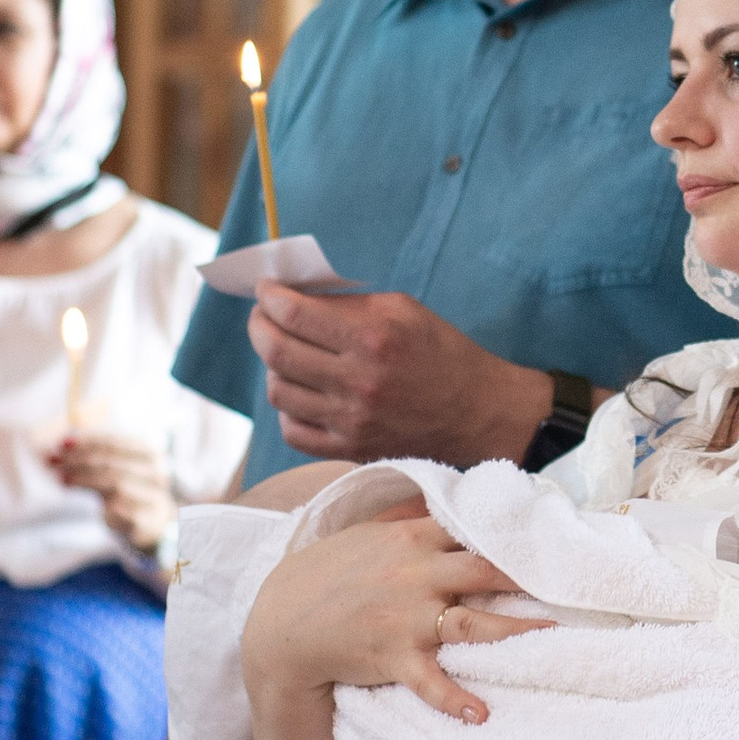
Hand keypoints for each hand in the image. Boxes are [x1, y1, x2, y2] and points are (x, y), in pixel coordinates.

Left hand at [49, 429, 173, 554]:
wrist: (155, 524)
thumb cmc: (131, 491)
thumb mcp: (116, 469)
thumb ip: (94, 457)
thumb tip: (61, 445)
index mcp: (148, 453)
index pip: (114, 443)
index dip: (87, 441)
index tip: (62, 443)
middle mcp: (154, 472)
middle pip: (111, 463)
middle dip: (79, 460)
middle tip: (55, 461)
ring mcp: (153, 496)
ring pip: (115, 484)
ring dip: (84, 479)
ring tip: (62, 478)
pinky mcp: (147, 521)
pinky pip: (122, 511)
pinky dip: (105, 508)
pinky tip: (91, 505)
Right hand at [243, 509, 527, 729]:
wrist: (280, 622)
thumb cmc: (326, 574)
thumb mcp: (365, 533)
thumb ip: (407, 516)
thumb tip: (443, 498)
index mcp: (412, 539)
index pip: (473, 528)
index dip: (514, 530)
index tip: (552, 534)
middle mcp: (416, 574)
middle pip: (485, 568)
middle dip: (529, 572)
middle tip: (571, 577)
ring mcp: (407, 617)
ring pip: (472, 622)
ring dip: (513, 629)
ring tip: (552, 634)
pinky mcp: (394, 656)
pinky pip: (431, 681)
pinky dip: (455, 700)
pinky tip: (481, 715)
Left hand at [251, 287, 550, 465]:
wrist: (479, 413)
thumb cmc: (444, 354)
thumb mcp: (405, 310)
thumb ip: (350, 304)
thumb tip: (298, 297)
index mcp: (373, 339)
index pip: (295, 314)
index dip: (268, 297)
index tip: (265, 290)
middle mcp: (358, 382)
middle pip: (277, 352)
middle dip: (258, 326)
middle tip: (262, 316)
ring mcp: (352, 422)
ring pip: (279, 392)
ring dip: (272, 366)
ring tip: (284, 353)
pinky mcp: (352, 450)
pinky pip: (293, 430)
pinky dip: (288, 408)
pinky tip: (302, 392)